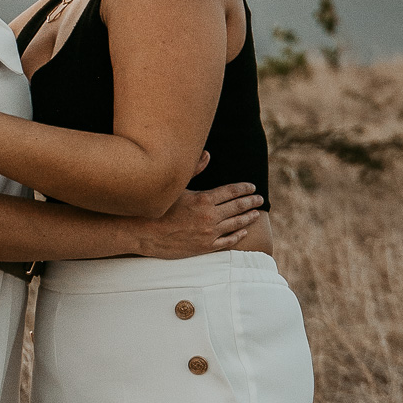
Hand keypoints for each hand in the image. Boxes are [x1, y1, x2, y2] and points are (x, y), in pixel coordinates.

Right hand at [133, 182, 262, 259]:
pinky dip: (237, 236)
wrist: (143, 233)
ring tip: (256, 213)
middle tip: (259, 198)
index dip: (243, 188)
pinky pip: (227, 242)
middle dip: (250, 202)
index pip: (231, 191)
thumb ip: (194, 169)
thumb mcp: (175, 186)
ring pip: (235, 224)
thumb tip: (207, 154)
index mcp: (204, 200)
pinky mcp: (204, 247)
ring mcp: (209, 234)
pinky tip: (243, 232)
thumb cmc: (157, 207)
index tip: (252, 186)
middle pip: (237, 207)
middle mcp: (210, 217)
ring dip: (248, 218)